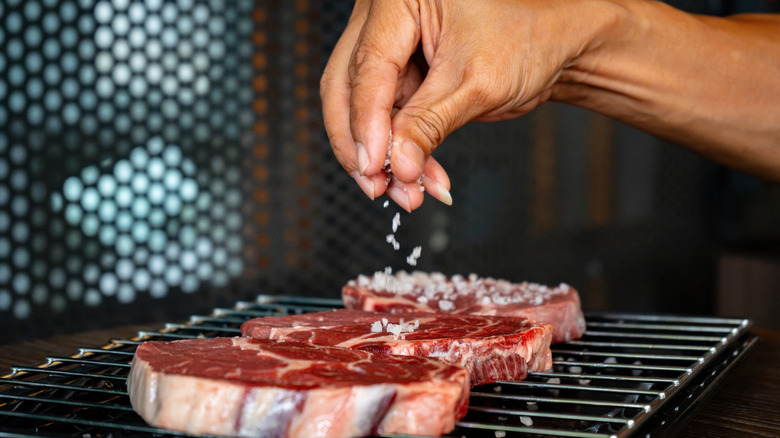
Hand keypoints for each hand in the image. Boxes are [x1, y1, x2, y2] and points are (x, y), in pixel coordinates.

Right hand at [321, 0, 604, 210]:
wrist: (549, 48)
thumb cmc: (524, 42)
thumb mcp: (476, 85)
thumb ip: (429, 125)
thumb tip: (398, 167)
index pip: (369, 67)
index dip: (367, 123)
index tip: (374, 167)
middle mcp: (383, 16)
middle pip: (345, 87)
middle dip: (361, 145)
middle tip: (378, 186)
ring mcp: (386, 45)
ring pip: (360, 109)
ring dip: (381, 156)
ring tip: (407, 193)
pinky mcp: (396, 73)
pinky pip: (385, 118)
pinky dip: (400, 151)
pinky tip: (418, 178)